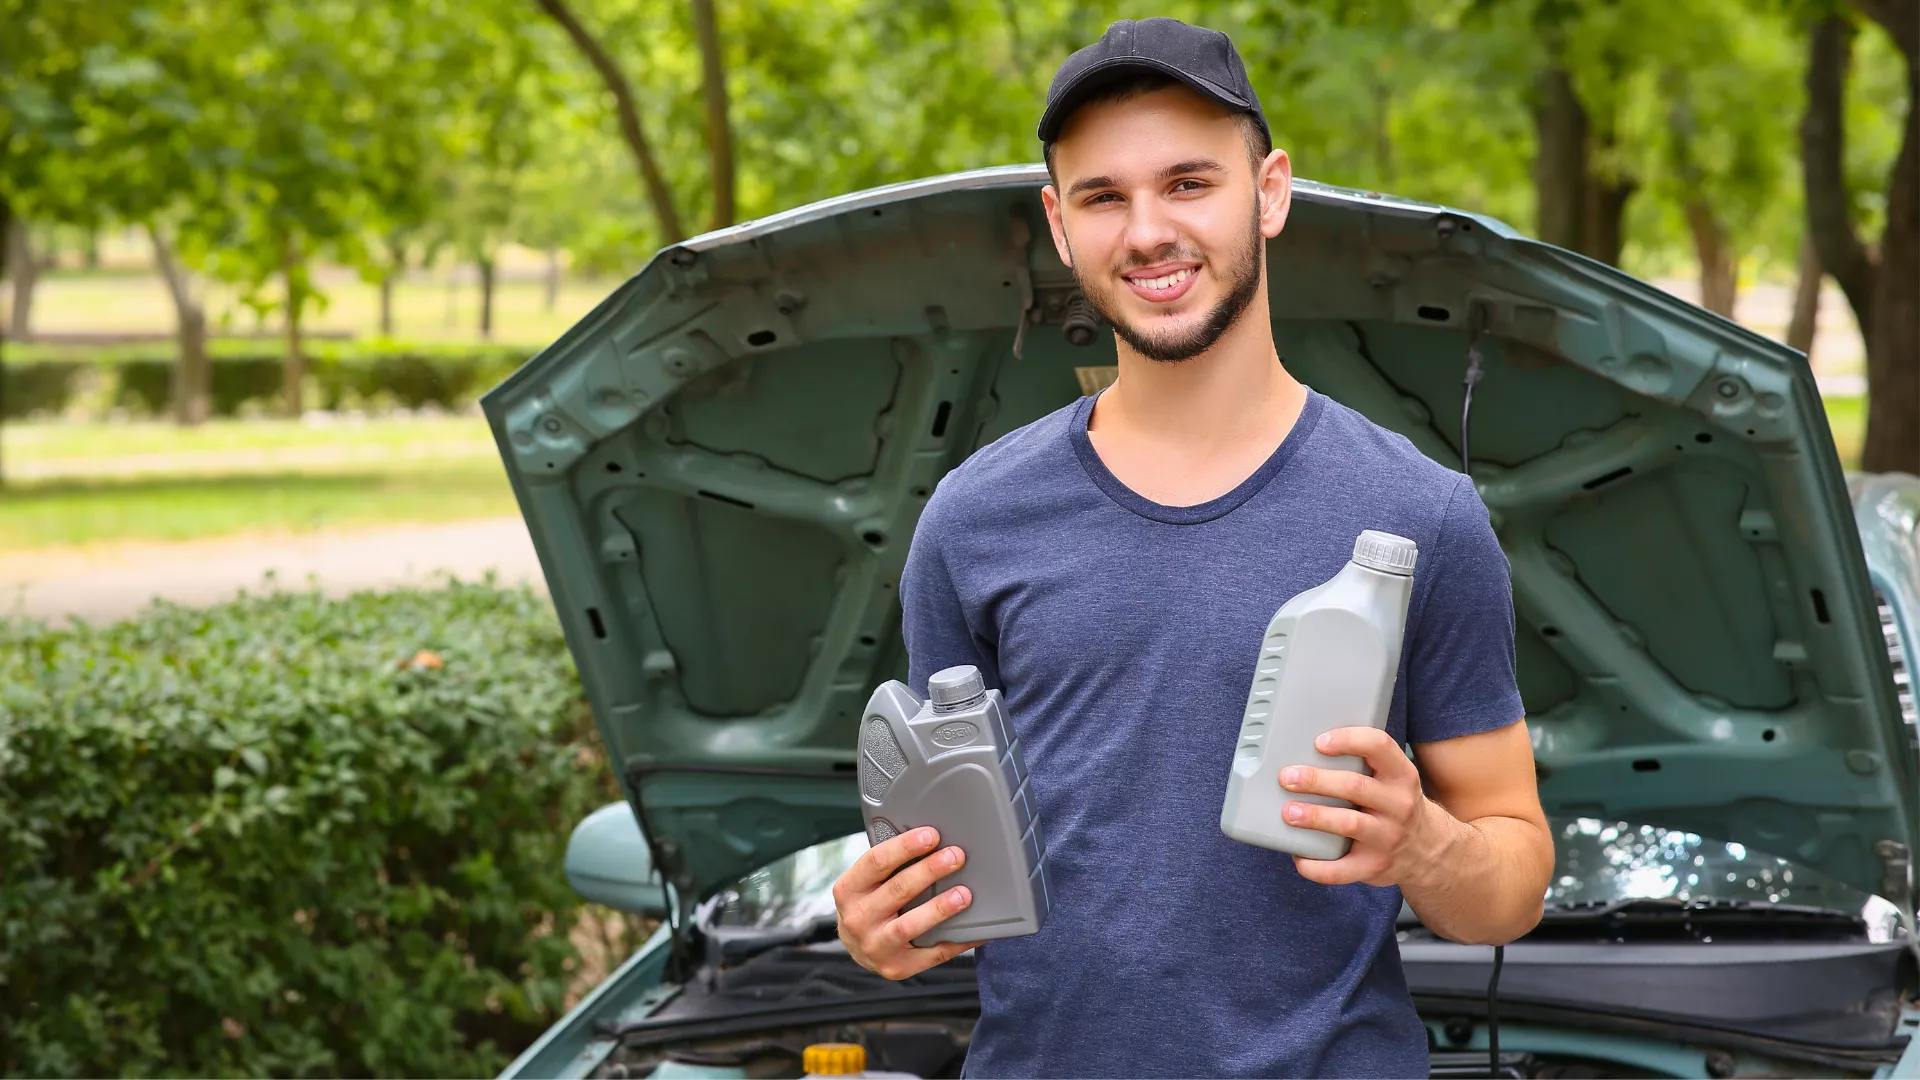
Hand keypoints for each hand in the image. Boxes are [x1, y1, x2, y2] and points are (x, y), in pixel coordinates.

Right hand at [833, 826, 986, 979]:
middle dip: (930, 870)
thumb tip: (929, 840)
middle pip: (898, 889)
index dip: (905, 846)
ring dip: (940, 907)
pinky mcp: (897, 967)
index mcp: (848, 890)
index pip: (877, 861)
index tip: (931, 834)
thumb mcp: (866, 882)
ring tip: (963, 893)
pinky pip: (933, 954)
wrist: (856, 946)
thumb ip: (889, 864)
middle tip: (955, 856)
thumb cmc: (868, 903)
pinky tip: (975, 928)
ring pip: (911, 925)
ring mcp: (876, 946)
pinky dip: (957, 939)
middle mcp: (858, 919)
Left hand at [1277, 726, 1445, 886]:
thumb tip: (1306, 750)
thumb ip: (1363, 762)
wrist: (1426, 850)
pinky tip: (1299, 856)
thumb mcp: (1393, 779)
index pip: (1379, 746)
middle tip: (1287, 777)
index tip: (1319, 742)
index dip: (1348, 740)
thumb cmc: (1394, 805)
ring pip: (1349, 823)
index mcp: (1401, 775)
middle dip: (1316, 780)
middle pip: (1354, 786)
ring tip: (1289, 812)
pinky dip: (1315, 865)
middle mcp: (1398, 805)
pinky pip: (1341, 870)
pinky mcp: (1374, 867)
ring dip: (1315, 816)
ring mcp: (1387, 838)